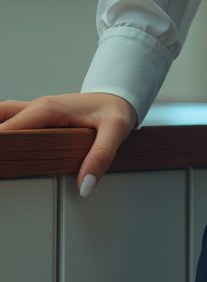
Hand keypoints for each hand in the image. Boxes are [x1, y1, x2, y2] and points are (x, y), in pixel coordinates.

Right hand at [0, 93, 138, 195]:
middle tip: (0, 161)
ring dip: (1, 134)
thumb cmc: (115, 108)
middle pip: (1, 116)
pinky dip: (4, 133)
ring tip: (3, 159)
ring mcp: (38, 112)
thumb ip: (101, 156)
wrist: (119, 97)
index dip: (1, 145)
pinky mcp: (40, 119)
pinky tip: (5, 151)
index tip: (0, 162)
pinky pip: (13, 122)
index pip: (12, 128)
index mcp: (49, 109)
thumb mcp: (115, 129)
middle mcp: (39, 107)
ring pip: (4, 117)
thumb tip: (84, 184)